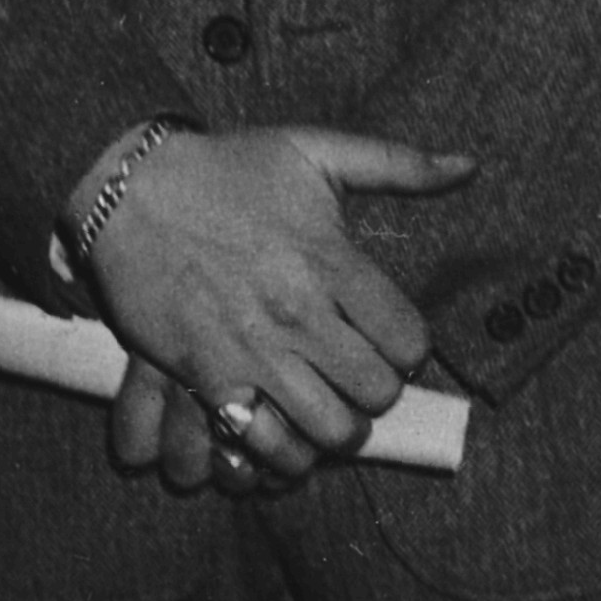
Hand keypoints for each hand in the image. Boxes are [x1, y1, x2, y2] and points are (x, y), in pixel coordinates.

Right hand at [84, 122, 473, 486]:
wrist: (131, 188)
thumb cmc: (226, 167)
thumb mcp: (313, 149)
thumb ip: (397, 163)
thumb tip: (469, 167)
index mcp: (332, 260)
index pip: (409, 341)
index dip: (408, 350)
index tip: (388, 343)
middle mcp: (299, 312)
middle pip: (375, 393)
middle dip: (374, 392)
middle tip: (356, 378)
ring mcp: (253, 350)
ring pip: (329, 430)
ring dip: (335, 429)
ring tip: (326, 410)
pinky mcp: (206, 376)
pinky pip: (264, 443)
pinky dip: (281, 452)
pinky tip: (282, 431)